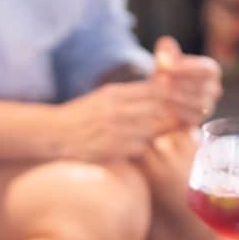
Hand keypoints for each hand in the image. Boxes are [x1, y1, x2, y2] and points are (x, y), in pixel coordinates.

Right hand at [53, 80, 172, 160]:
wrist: (53, 134)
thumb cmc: (82, 116)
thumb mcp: (104, 98)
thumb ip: (131, 95)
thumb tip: (163, 90)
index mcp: (115, 93)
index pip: (155, 89)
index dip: (175, 96)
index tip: (185, 102)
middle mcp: (115, 109)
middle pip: (158, 110)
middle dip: (173, 116)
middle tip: (183, 121)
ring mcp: (113, 130)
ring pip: (152, 130)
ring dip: (159, 134)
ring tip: (161, 134)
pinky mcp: (109, 149)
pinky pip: (139, 149)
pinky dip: (144, 148)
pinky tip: (139, 147)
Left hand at [154, 36, 222, 126]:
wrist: (160, 97)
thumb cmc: (165, 74)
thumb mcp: (164, 61)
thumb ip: (165, 53)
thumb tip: (164, 55)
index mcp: (211, 70)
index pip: (205, 69)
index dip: (185, 67)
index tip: (164, 65)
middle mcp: (215, 90)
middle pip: (202, 88)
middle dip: (179, 83)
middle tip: (159, 80)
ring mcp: (208, 108)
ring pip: (198, 105)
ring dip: (177, 99)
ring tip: (159, 94)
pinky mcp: (198, 122)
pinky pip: (192, 119)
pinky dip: (178, 113)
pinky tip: (163, 107)